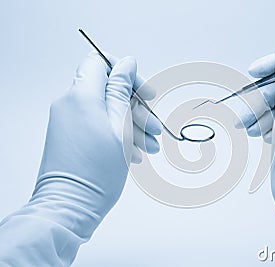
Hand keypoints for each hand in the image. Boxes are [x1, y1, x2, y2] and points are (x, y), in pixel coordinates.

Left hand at [34, 51, 160, 232]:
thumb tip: (127, 63)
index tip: (144, 93)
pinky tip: (136, 153)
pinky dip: (119, 135)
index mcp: (81, 96)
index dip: (125, 73)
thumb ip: (121, 90)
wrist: (70, 207)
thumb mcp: (119, 126)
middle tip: (154, 127)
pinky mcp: (72, 138)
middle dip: (136, 107)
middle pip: (109, 90)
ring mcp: (70, 122)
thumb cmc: (96, 171)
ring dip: (133, 126)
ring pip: (108, 111)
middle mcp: (71, 105)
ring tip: (151, 147)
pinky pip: (99, 126)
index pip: (100, 62)